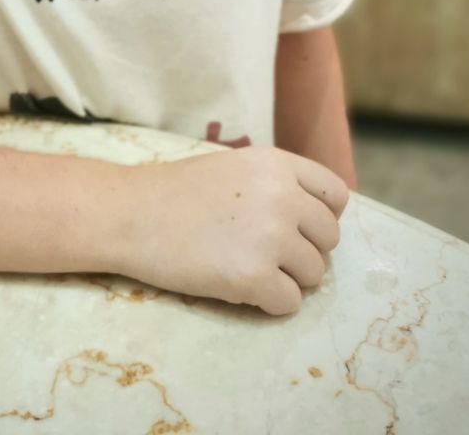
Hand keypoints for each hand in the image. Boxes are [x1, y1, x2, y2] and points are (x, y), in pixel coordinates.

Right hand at [115, 146, 349, 314]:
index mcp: (278, 164)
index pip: (336, 196)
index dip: (321, 216)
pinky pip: (289, 303)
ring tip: (248, 268)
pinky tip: (239, 287)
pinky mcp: (254, 277)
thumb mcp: (236, 167)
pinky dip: (269, 302)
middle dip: (304, 251)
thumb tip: (314, 219)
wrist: (131, 213)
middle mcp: (284, 197)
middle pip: (329, 239)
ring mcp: (272, 238)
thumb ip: (277, 184)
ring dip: (288, 278)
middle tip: (267, 253)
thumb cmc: (177, 190)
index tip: (299, 228)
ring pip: (314, 275)